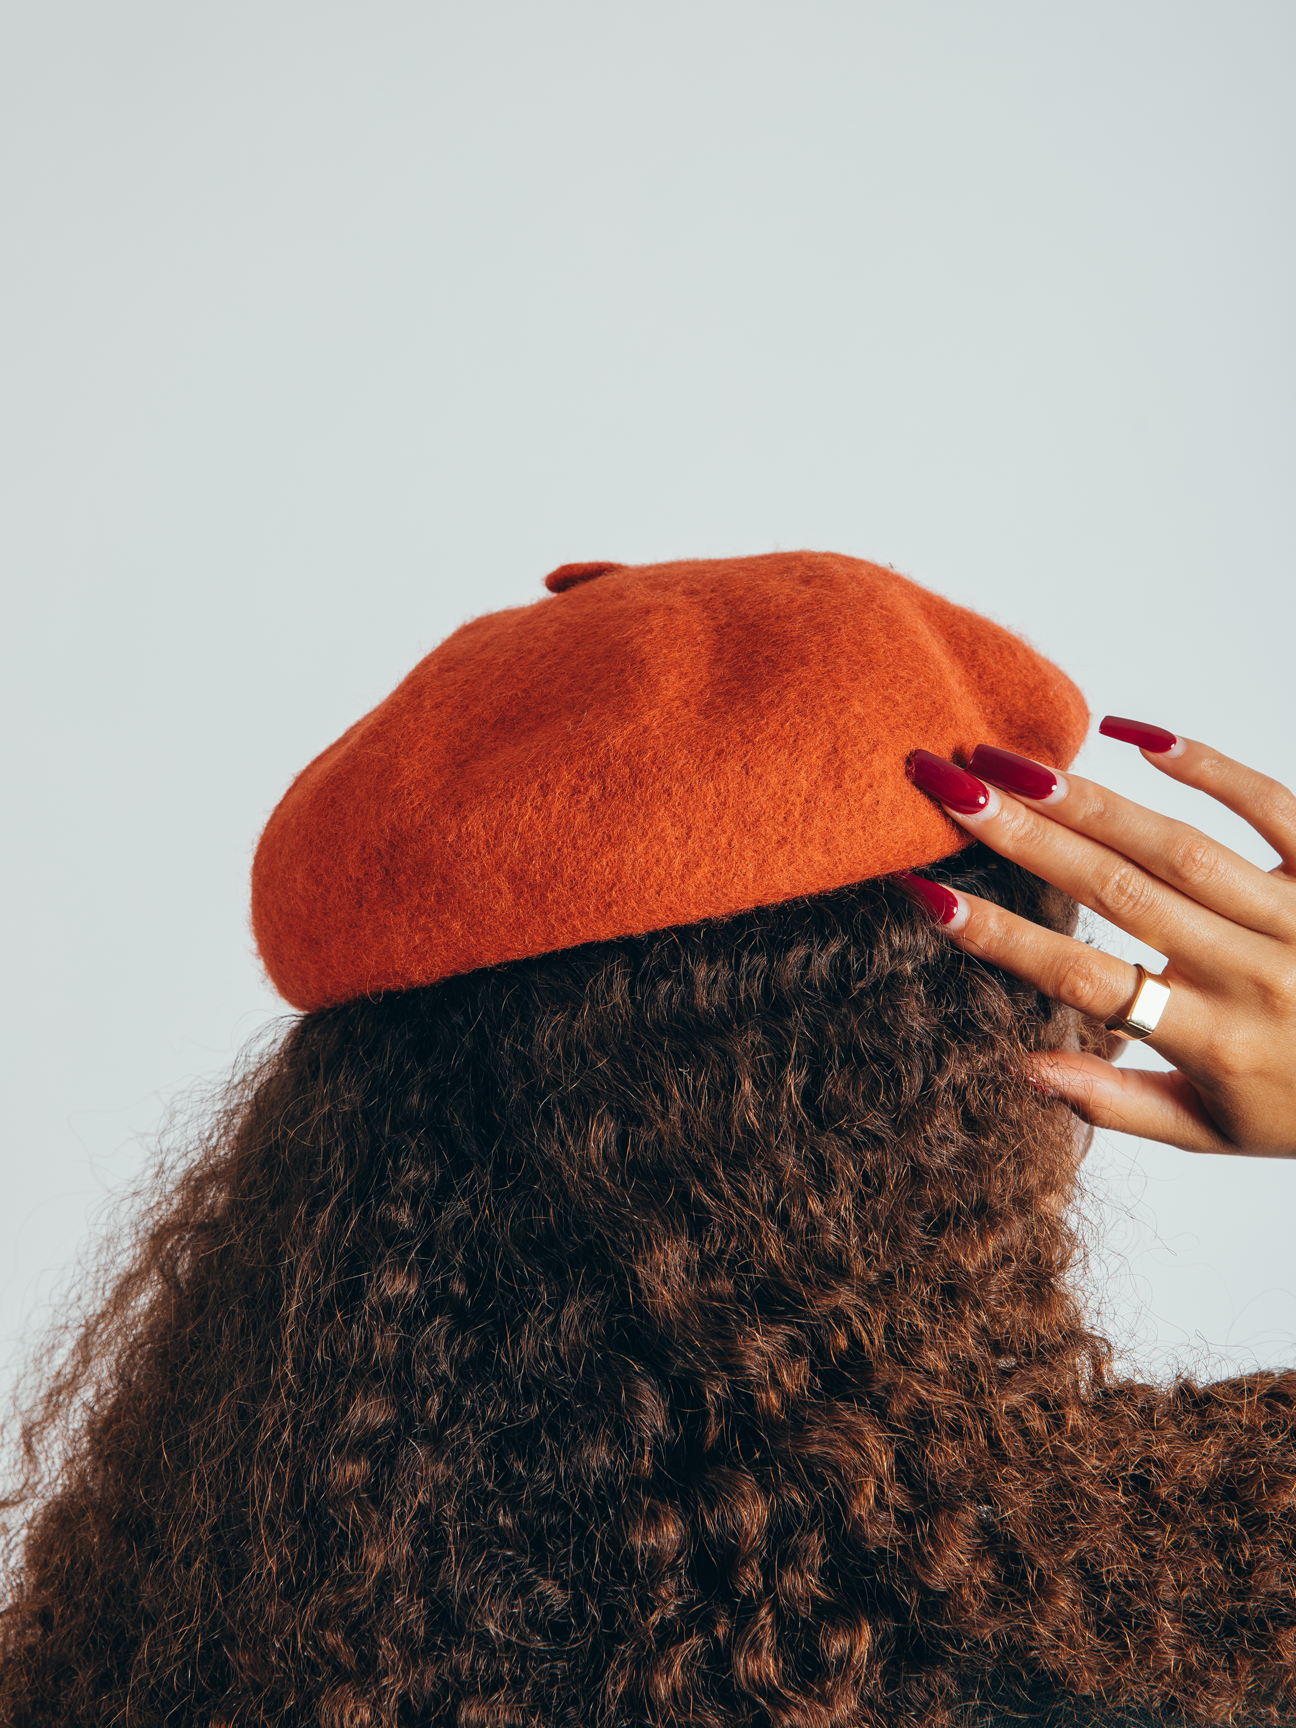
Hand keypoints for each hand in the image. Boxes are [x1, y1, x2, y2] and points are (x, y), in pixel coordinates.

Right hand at [901, 721, 1295, 1155]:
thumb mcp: (1212, 1130)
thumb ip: (1114, 1101)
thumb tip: (1020, 1067)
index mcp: (1218, 1044)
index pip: (1089, 986)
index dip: (1004, 942)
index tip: (929, 896)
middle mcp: (1256, 976)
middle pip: (1121, 897)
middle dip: (1024, 840)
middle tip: (948, 788)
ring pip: (1179, 850)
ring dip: (1088, 803)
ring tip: (1010, 765)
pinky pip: (1272, 806)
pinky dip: (1207, 766)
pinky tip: (1135, 732)